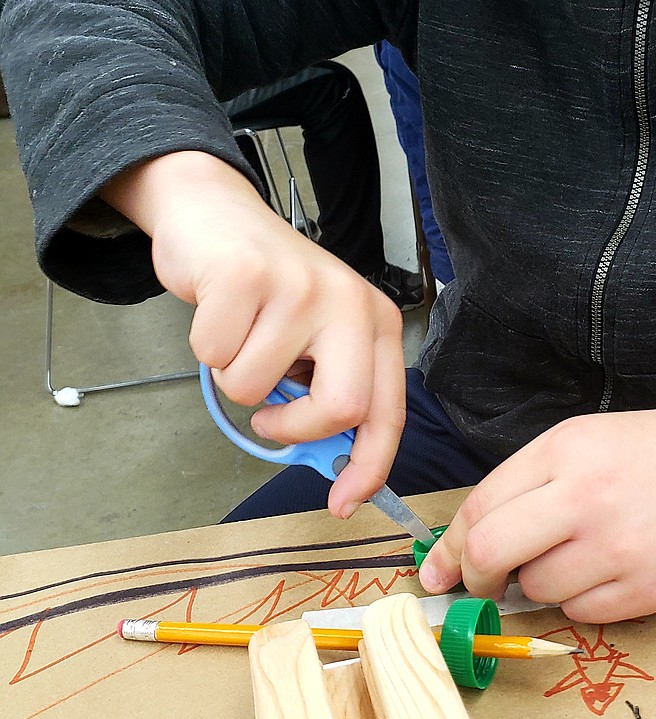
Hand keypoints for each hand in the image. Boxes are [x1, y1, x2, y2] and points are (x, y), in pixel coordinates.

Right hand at [103, 151, 404, 515]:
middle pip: (340, 408)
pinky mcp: (245, 276)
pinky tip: (217, 310)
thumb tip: (333, 465)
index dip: (369, 466)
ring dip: (234, 376)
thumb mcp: (314, 338)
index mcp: (375, 323)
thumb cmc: (266, 291)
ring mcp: (299, 286)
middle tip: (269, 414)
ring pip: (256, 388)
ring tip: (241, 334)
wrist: (216, 215)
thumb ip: (328, 391)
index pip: (387, 411)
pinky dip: (205, 347)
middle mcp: (349, 301)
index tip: (343, 503)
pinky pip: (213, 356)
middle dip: (293, 428)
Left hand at [419, 396, 655, 622]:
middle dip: (476, 578)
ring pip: (539, 590)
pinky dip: (584, 601)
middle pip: (493, 554)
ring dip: (542, 585)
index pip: (481, 509)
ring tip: (580, 557)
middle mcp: (588, 496)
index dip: (452, 549)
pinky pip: (584, 614)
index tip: (440, 572)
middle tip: (484, 584)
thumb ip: (529, 485)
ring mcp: (621, 546)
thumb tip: (466, 549)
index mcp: (567, 449)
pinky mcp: (650, 589)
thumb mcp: (592, 441)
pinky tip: (614, 571)